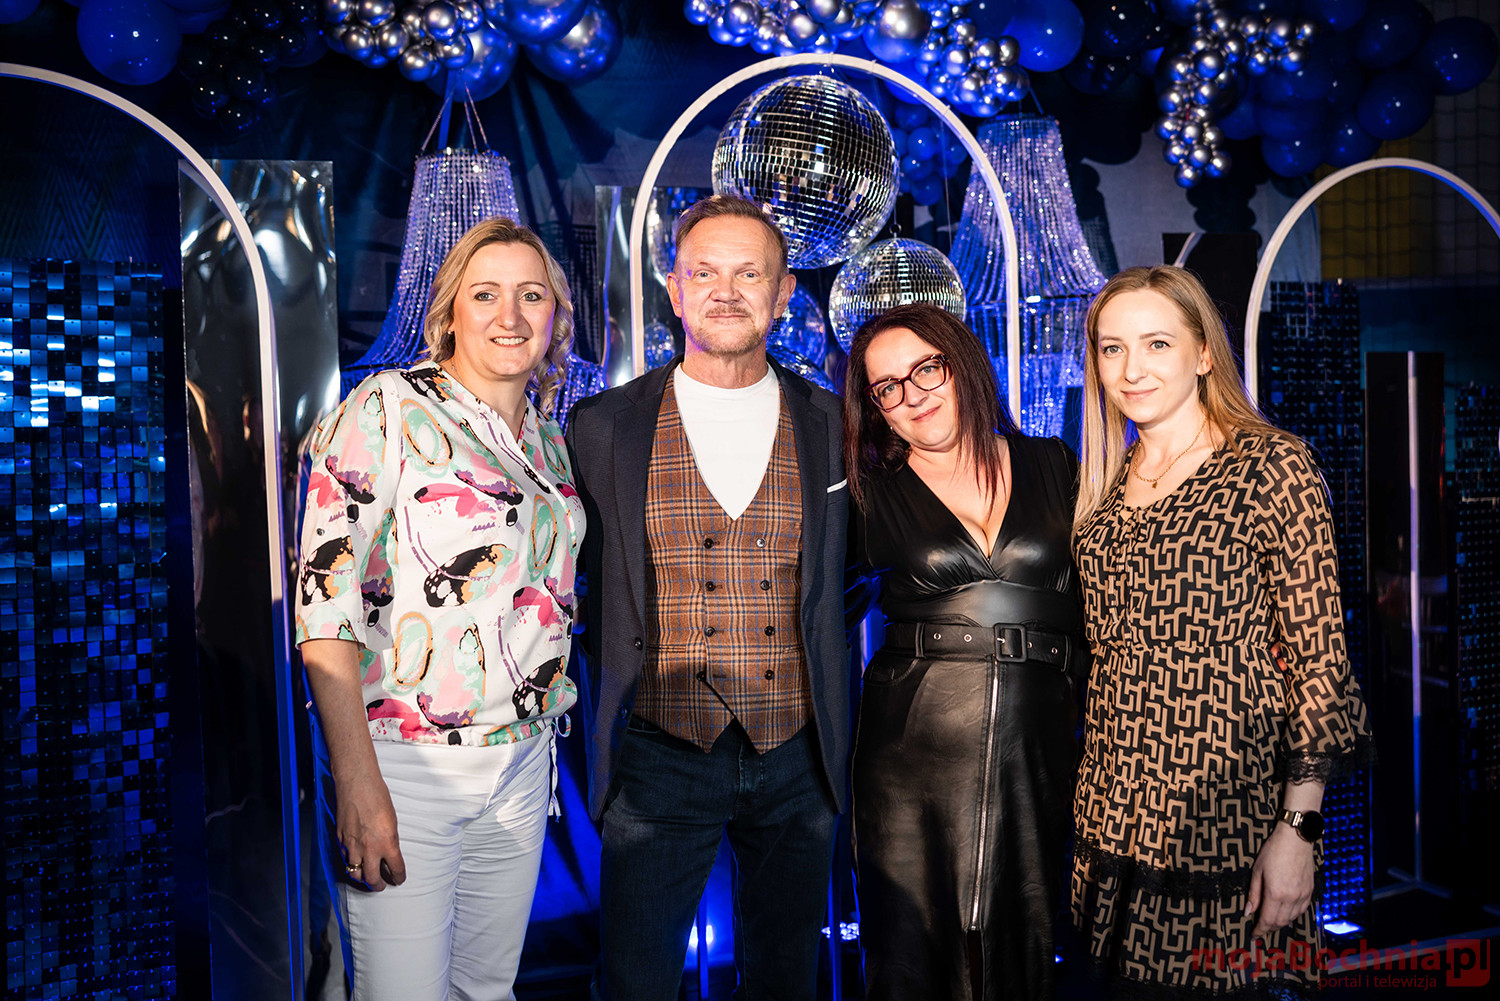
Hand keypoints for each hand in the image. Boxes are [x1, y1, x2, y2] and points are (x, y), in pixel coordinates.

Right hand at [336, 769, 405, 891]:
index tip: (399, 879)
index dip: (399, 877)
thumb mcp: (392, 821)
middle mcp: (369, 849)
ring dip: (362, 879)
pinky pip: (346, 860)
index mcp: (388, 843)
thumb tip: (389, 852)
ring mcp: (353, 846)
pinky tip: (355, 863)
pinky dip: (351, 864)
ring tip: (367, 878)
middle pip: (373, 879)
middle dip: (379, 885)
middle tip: (382, 886)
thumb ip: (390, 840)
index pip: (396, 869)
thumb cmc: (378, 798)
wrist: (357, 785)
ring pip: (355, 874)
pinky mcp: (341, 841)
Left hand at [1246, 823, 1313, 936]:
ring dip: (1280, 923)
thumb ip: (1254, 894)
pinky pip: (1301, 910)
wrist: (1296, 839)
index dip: (1260, 930)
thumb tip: (1248, 912)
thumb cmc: (1273, 851)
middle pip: (1280, 922)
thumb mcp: (1257, 871)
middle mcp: (1292, 898)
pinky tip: (1285, 913)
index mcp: (1276, 894)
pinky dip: (1292, 915)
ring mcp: (1303, 895)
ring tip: (1270, 923)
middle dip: (1269, 928)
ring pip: (1291, 918)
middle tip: (1260, 929)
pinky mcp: (1310, 891)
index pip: (1267, 920)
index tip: (1254, 935)